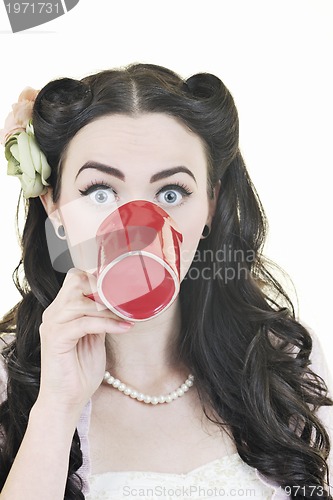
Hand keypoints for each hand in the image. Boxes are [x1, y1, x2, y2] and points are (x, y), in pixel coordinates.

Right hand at [36, 268, 132, 415]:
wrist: (67, 400)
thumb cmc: (81, 370)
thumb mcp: (96, 336)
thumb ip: (100, 317)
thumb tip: (120, 301)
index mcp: (62, 310)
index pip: (76, 277)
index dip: (99, 278)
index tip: (123, 288)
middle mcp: (54, 313)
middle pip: (76, 281)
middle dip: (103, 289)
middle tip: (125, 301)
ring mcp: (52, 325)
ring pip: (80, 301)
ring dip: (109, 308)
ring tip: (127, 318)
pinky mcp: (56, 339)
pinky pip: (84, 322)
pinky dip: (107, 323)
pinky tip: (123, 328)